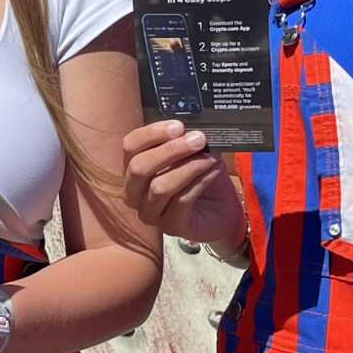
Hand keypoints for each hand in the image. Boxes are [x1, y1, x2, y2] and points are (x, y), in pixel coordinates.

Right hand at [122, 119, 248, 249]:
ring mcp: (149, 213)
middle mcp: (134, 192)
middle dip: (171, 150)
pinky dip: (200, 181)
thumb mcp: (192, 154)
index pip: (130, 146)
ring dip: (189, 167)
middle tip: (198, 139)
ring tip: (211, 157)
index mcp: (133, 169)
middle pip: (139, 167)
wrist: (222, 210)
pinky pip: (181, 200)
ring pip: (160, 187)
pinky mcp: (170, 226)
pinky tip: (214, 171)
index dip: (152, 133)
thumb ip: (184, 140)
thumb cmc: (201, 178)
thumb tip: (190, 127)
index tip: (178, 126)